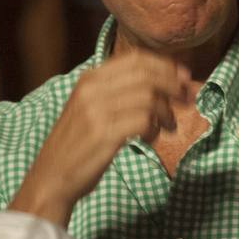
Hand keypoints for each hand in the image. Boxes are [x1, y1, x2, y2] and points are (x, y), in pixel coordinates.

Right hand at [13, 52, 196, 223]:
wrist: (51, 179)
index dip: (166, 66)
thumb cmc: (80, 144)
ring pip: (149, 98)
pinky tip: (149, 138)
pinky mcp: (103, 134)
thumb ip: (123, 91)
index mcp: (90, 78)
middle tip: (187, 101)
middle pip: (147, 75)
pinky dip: (154, 129)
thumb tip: (171, 79)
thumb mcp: (93, 107)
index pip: (137, 59)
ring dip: (166, 113)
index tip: (184, 78)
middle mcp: (91, 89)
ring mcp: (95, 111)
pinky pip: (143, 121)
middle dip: (174, 87)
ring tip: (167, 127)